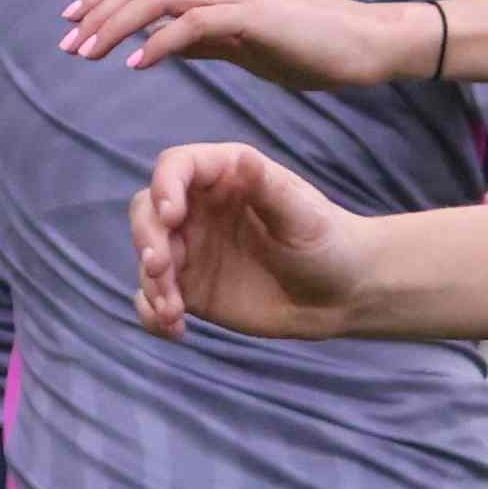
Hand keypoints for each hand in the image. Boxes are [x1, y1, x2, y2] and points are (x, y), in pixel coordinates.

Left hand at [60, 0, 420, 90]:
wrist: (369, 43)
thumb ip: (206, 41)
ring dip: (116, 23)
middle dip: (98, 10)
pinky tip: (136, 64)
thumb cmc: (316, 48)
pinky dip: (159, 42)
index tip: (72, 21)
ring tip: (87, 52)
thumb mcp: (250, 46)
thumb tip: (161, 46)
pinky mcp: (255, 16)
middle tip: (66, 42)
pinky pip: (194, 24)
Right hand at [136, 140, 384, 337]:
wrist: (339, 294)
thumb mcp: (304, 215)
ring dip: (152, 283)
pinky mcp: (189, 289)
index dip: (165, 186)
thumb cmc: (327, 242)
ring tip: (173, 312)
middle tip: (161, 269)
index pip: (177, 167)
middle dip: (148, 237)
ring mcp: (190, 249)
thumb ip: (270, 188)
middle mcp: (198, 209)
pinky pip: (155, 297)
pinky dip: (152, 312)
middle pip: (148, 211)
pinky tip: (173, 328)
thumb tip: (242, 160)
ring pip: (148, 256)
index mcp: (224, 176)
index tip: (171, 215)